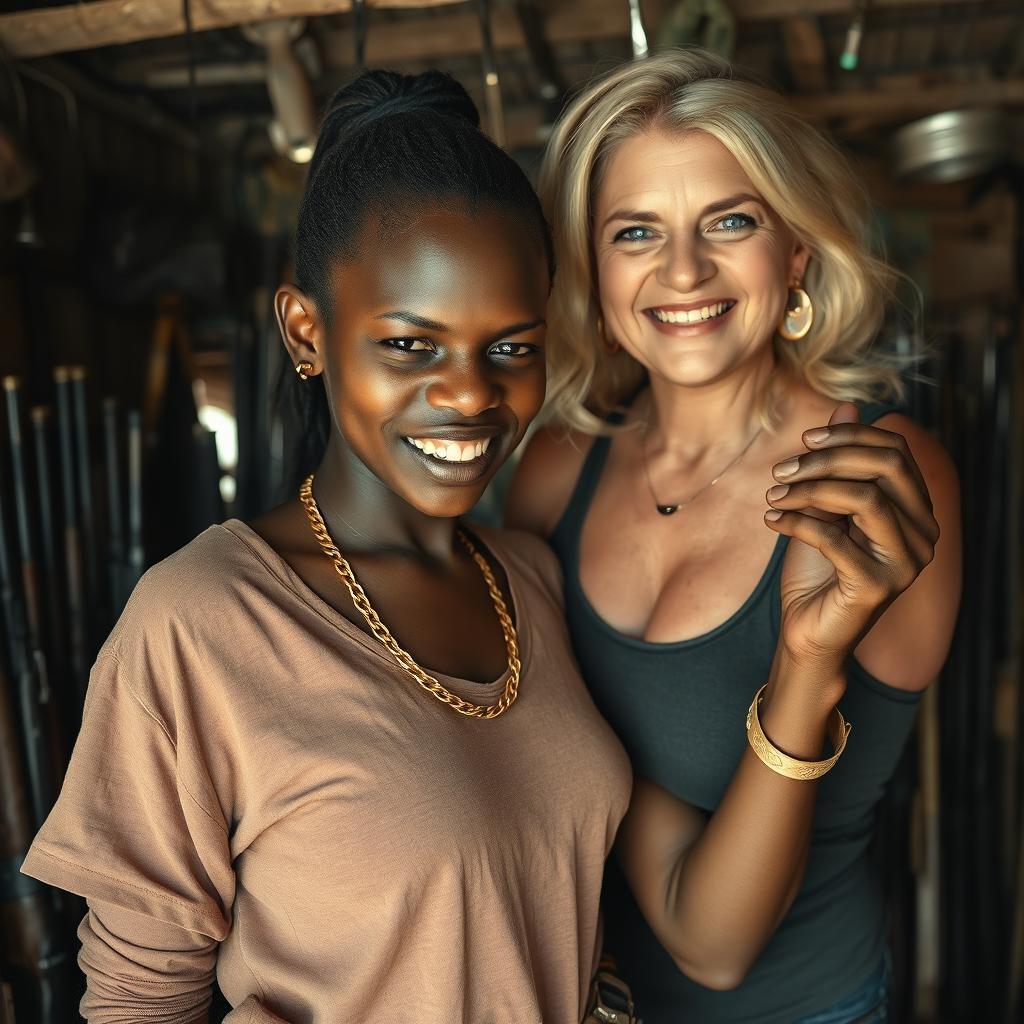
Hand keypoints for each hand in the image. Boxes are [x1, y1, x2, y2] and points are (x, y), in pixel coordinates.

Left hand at [763, 403, 938, 670]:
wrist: (807, 632)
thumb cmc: (816, 570)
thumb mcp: (822, 507)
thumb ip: (837, 462)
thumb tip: (846, 407)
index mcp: (915, 509)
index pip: (895, 452)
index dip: (849, 438)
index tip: (804, 441)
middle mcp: (923, 533)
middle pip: (887, 467)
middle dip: (828, 459)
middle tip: (782, 468)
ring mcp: (906, 562)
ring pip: (865, 498)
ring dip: (809, 490)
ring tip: (774, 496)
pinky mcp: (878, 587)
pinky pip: (837, 539)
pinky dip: (797, 522)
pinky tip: (771, 520)